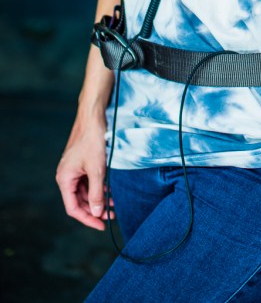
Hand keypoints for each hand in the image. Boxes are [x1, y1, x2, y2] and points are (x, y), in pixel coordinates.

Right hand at [56, 111, 112, 230]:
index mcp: (64, 179)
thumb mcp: (97, 170)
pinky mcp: (81, 163)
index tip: (102, 225)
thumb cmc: (92, 141)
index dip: (88, 219)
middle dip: (95, 209)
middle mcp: (66, 176)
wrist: (93, 117)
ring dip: (98, 198)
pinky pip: (88, 181)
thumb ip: (96, 193)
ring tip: (114, 204)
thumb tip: (97, 212)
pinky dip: (98, 187)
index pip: (73, 208)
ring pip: (85, 191)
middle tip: (112, 215)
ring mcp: (73, 169)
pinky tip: (110, 191)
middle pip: (79, 201)